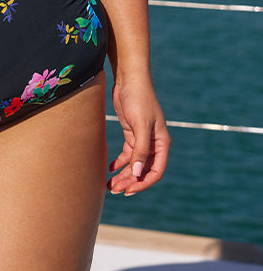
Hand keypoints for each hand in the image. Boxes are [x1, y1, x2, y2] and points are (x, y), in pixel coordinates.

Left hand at [107, 77, 170, 194]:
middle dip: (130, 181)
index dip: (143, 183)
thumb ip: (140, 150)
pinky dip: (119, 162)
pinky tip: (110, 168)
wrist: (129, 79)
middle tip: (114, 190)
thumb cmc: (139, 99)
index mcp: (162, 143)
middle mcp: (154, 144)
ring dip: (123, 175)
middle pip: (143, 170)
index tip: (129, 190)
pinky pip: (127, 154)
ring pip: (133, 164)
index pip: (156, 171)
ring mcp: (142, 139)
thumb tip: (137, 173)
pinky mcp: (131, 133)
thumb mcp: (140, 125)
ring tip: (110, 184)